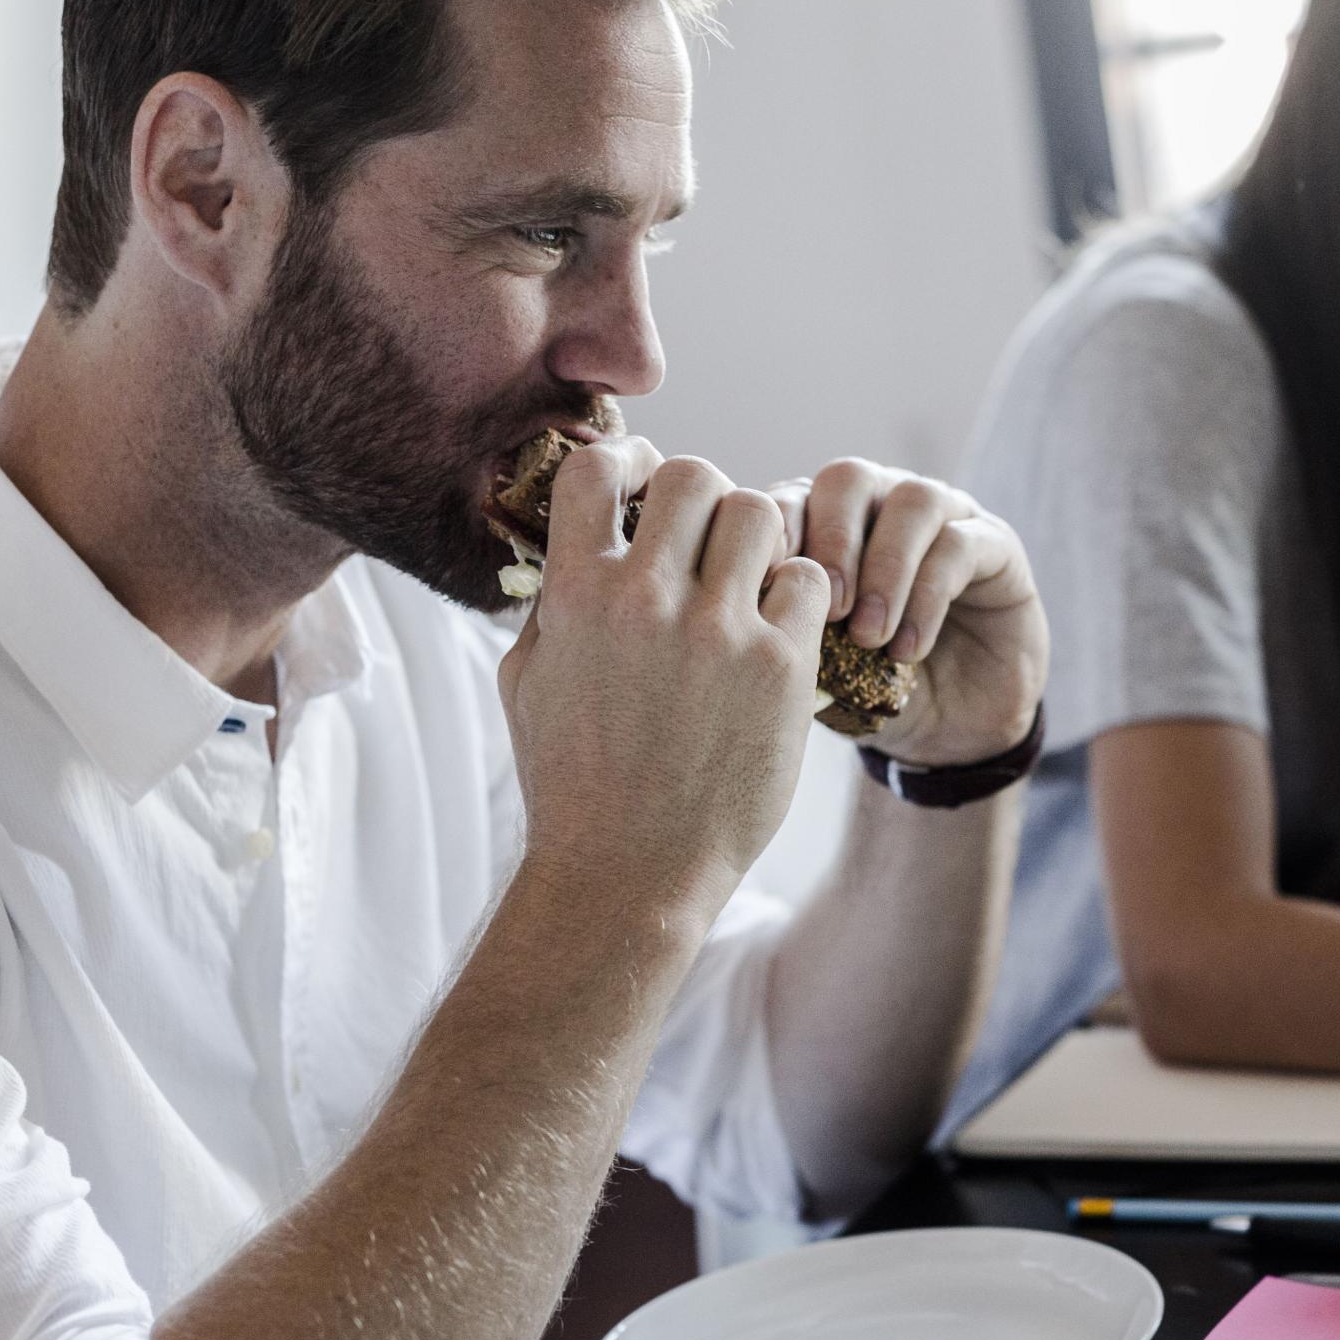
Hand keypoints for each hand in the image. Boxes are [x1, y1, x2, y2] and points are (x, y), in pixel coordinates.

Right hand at [497, 437, 829, 917]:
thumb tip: (571, 542)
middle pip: (695, 476)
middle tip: (704, 543)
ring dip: (756, 539)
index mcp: (576, 596)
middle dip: (701, 500)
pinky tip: (780, 631)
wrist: (628, 875)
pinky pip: (809, 582)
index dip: (626, 464)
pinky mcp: (782, 669)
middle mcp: (647, 601)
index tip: (639, 488)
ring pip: (760, 513)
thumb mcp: (529, 683)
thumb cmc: (572, 785)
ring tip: (747, 583)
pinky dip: (799, 594)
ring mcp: (719, 633)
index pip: (597, 470)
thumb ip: (553, 604)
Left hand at [771, 460, 1050, 766]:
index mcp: (825, 522)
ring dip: (886, 568)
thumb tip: (750, 618)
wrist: (949, 730)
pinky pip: (960, 546)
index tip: (764, 586)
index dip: (776, 531)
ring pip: (912, 501)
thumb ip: (786, 634)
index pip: (792, 496)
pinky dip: (927, 598)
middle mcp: (882, 506)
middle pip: (849, 478)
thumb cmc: (871, 690)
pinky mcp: (995, 545)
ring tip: (869, 635)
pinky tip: (907, 651)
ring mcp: (943, 518)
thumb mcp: (818, 668)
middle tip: (829, 607)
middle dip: (833, 540)